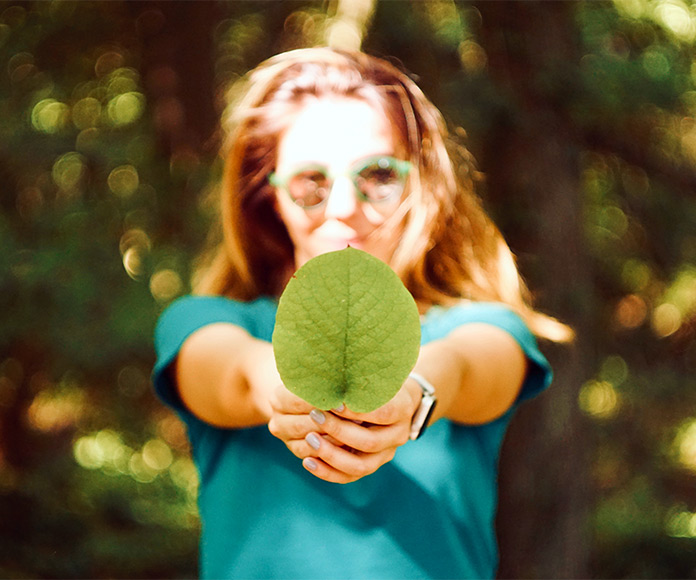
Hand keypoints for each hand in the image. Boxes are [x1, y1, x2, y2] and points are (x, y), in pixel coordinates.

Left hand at [267, 380, 420, 483]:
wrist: (397, 400)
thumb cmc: (379, 380)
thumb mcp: (375, 372)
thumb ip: (359, 375)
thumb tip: (331, 365)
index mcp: (402, 409)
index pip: (382, 413)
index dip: (356, 410)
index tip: (333, 402)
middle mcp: (398, 435)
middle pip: (368, 442)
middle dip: (338, 430)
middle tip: (314, 416)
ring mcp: (386, 454)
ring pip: (359, 466)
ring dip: (331, 454)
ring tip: (308, 439)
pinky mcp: (371, 465)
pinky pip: (349, 477)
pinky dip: (328, 472)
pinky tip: (308, 460)